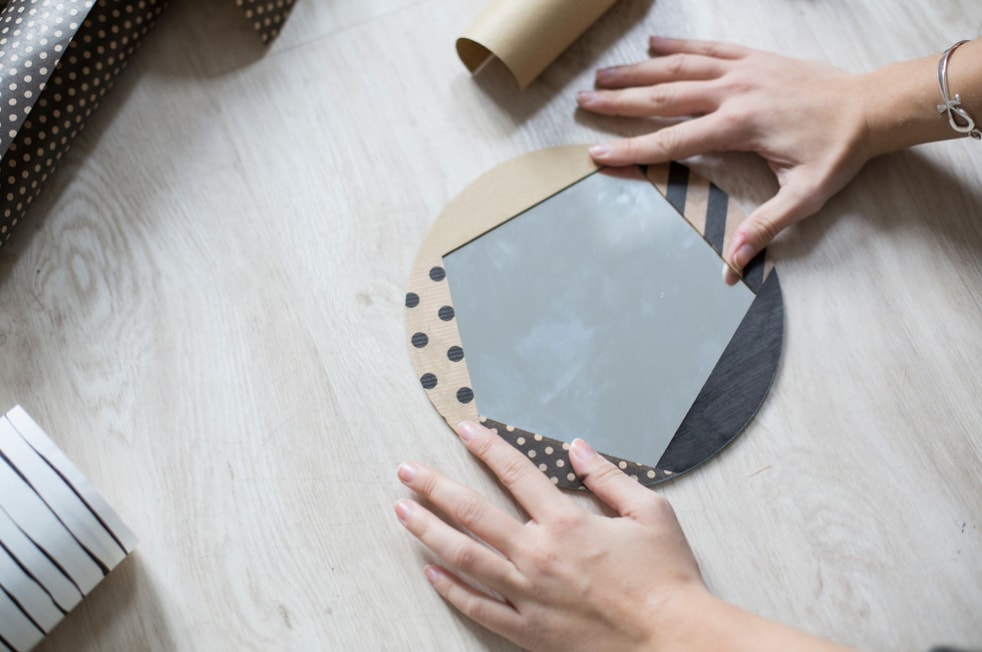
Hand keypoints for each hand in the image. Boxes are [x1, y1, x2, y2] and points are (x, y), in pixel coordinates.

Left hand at [395, 421, 705, 651]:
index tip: (464, 430)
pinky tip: (431, 573)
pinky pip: (479, 608)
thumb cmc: (667, 576)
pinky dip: (452, 589)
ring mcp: (529, 595)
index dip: (488, 448)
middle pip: (473, 513)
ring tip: (402, 511)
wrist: (675, 640)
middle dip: (435, 488)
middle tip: (407, 471)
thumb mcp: (650, 512)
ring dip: (429, 531)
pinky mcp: (529, 631)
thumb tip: (578, 447)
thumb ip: (608, 477)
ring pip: (466, 557)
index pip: (516, 474)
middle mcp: (539, 555)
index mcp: (567, 523)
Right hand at [577, 37, 875, 284]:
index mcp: (740, 126)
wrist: (871, 107)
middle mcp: (734, 92)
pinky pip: (708, 48)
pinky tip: (653, 44)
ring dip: (638, 70)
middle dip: (620, 101)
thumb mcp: (805, 196)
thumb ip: (765, 228)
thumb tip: (732, 266)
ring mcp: (743, 71)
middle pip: (664, 96)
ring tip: (603, 74)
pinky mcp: (754, 59)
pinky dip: (678, 46)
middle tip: (584, 101)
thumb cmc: (839, 152)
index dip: (632, 150)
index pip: (672, 142)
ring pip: (679, 67)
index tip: (598, 154)